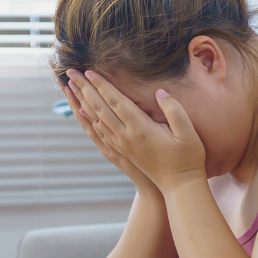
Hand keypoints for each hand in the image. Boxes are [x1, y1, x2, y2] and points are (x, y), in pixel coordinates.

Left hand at [66, 69, 206, 194]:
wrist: (178, 186)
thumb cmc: (187, 158)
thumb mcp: (188, 132)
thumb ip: (174, 109)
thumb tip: (159, 92)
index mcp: (141, 129)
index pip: (116, 102)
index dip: (102, 85)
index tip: (89, 71)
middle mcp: (126, 137)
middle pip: (100, 108)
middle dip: (84, 88)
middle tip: (70, 72)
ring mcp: (121, 146)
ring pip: (96, 120)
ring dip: (81, 101)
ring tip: (69, 87)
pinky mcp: (121, 152)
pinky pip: (98, 133)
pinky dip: (87, 119)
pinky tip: (81, 110)